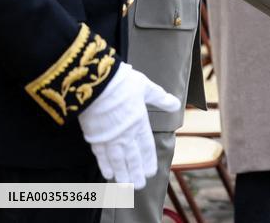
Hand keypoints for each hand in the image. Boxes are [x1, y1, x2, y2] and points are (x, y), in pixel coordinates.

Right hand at [78, 63, 181, 188]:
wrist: (96, 83)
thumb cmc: (123, 83)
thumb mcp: (147, 88)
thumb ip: (160, 98)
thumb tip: (176, 104)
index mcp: (139, 122)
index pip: (146, 146)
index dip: (148, 160)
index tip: (151, 172)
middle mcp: (125, 134)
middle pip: (132, 157)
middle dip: (135, 172)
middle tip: (139, 186)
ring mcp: (108, 137)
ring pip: (117, 160)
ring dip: (122, 174)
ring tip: (125, 186)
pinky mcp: (93, 136)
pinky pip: (100, 155)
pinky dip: (104, 165)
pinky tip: (107, 174)